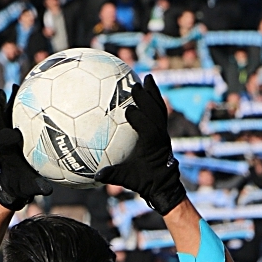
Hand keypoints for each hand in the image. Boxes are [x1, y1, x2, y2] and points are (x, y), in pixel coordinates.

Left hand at [0, 86, 50, 210]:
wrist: (12, 182)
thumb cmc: (22, 186)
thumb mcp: (30, 189)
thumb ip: (37, 188)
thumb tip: (47, 190)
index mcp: (5, 157)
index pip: (3, 147)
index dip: (6, 140)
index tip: (15, 135)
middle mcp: (1, 144)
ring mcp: (2, 136)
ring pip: (0, 118)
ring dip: (1, 103)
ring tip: (7, 89)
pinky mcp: (7, 129)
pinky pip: (9, 114)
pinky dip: (13, 102)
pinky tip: (21, 88)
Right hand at [95, 74, 185, 214]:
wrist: (165, 184)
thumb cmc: (146, 182)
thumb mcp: (128, 180)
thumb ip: (113, 176)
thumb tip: (96, 175)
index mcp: (153, 147)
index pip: (148, 130)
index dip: (140, 119)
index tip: (129, 110)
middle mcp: (160, 137)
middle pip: (156, 113)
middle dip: (147, 100)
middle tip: (135, 85)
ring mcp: (163, 132)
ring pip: (160, 109)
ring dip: (153, 92)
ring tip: (147, 77)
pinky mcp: (162, 130)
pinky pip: (159, 111)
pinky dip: (153, 98)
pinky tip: (146, 88)